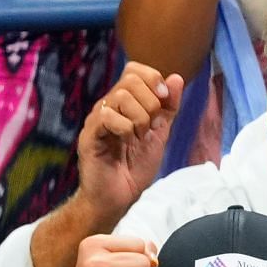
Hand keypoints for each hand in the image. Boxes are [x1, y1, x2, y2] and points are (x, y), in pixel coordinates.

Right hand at [75, 63, 181, 222]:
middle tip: (149, 127)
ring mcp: (97, 118)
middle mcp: (108, 105)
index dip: (153, 78)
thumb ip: (168, 108)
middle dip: (151, 104)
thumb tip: (176, 78)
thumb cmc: (134, 167)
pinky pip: (108, 116)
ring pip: (122, 96)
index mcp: (124, 103)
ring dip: (140, 119)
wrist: (118, 196)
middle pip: (131, 80)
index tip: (164, 99)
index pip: (134, 69)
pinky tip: (125, 142)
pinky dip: (125, 129)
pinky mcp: (90, 134)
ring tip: (138, 137)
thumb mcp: (159, 134)